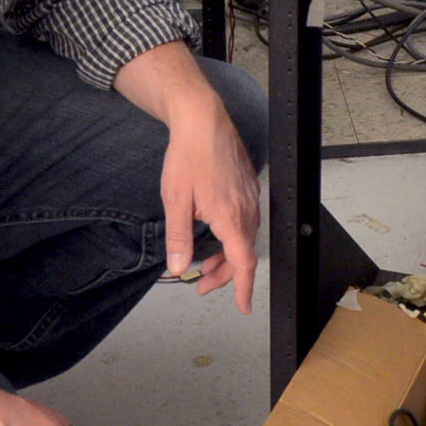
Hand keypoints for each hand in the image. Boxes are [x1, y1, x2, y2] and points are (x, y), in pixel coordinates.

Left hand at [161, 99, 260, 313]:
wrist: (202, 118)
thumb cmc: (188, 155)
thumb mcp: (175, 200)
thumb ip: (179, 238)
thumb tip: (179, 267)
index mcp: (230, 216)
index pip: (243, 262)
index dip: (242, 288)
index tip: (242, 306)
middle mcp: (246, 208)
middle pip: (243, 253)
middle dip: (224, 274)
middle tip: (200, 285)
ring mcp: (249, 195)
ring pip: (244, 237)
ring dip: (227, 254)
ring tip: (204, 262)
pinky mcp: (247, 185)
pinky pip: (245, 220)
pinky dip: (232, 235)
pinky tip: (214, 232)